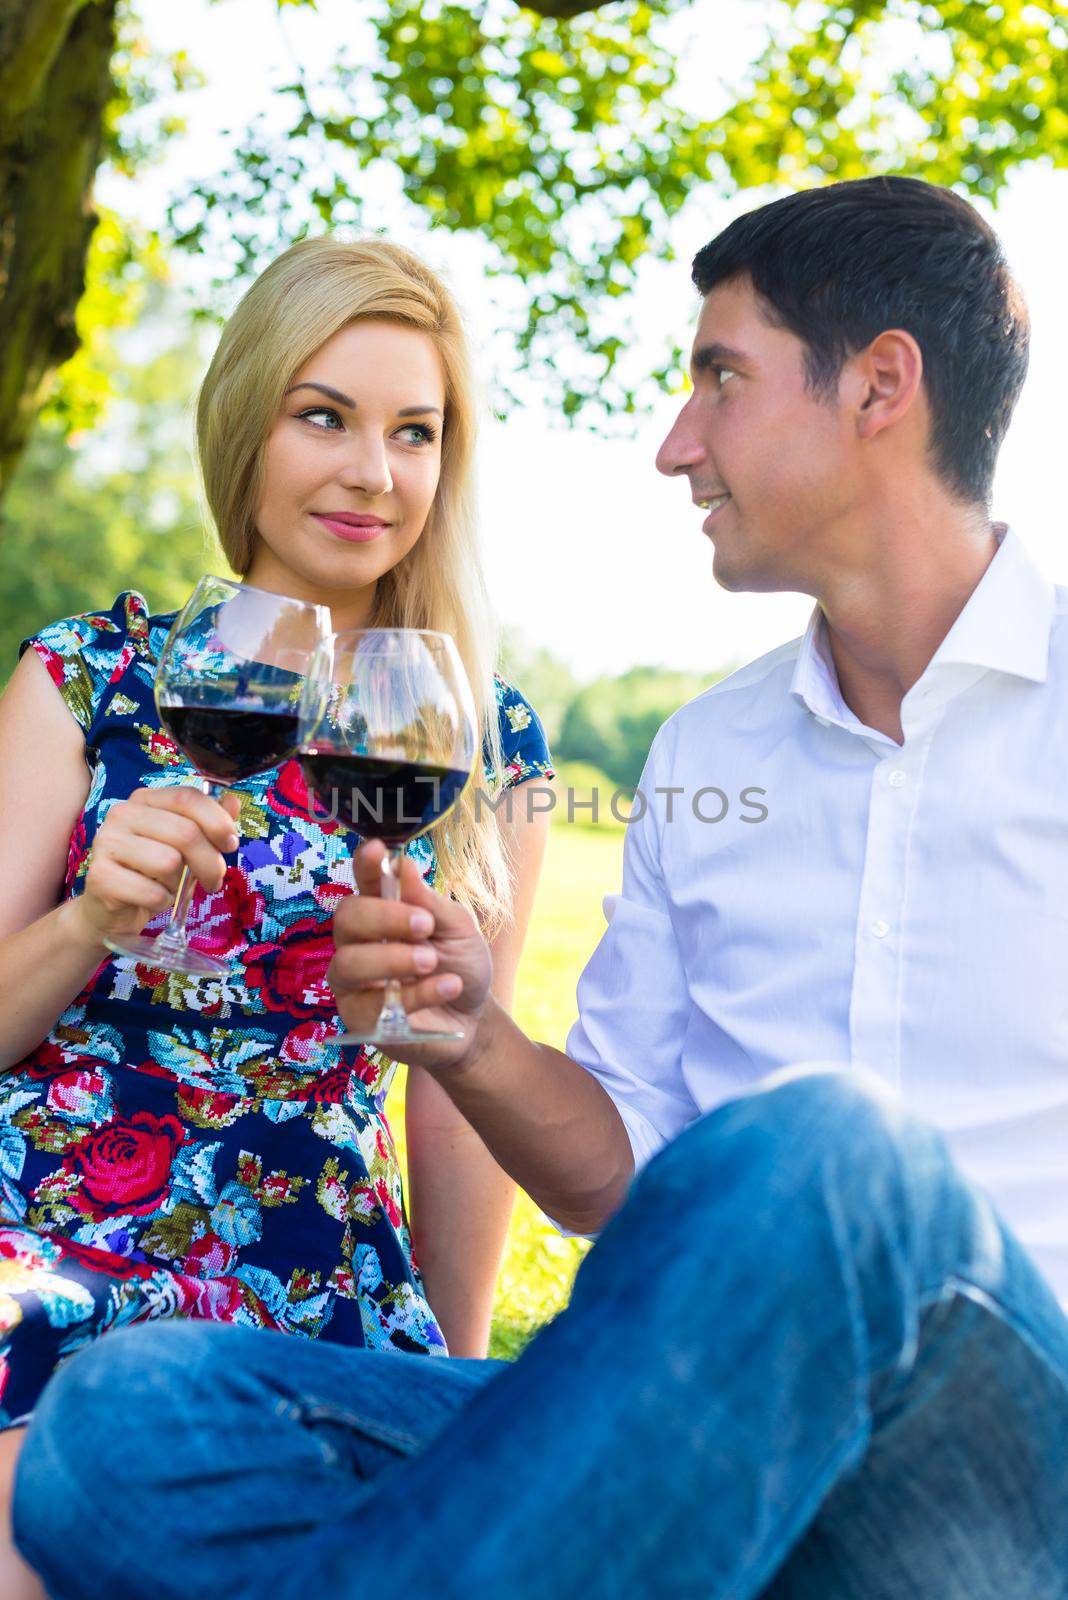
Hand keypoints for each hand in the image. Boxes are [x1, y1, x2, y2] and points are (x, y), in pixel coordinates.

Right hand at [70, 785, 240, 950]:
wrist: (110, 908)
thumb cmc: (152, 872)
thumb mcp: (184, 846)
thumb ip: (208, 823)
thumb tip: (233, 802)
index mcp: (144, 799)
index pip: (188, 797)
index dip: (218, 822)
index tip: (230, 845)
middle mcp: (122, 814)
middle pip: (185, 832)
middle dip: (210, 863)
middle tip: (213, 881)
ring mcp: (107, 843)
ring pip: (169, 863)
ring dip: (179, 884)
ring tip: (170, 887)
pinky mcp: (100, 877)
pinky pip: (152, 892)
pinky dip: (162, 903)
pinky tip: (152, 900)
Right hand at [328, 840, 492, 1071]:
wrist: (474, 1019)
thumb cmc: (461, 966)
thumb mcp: (459, 930)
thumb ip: (431, 903)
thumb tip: (403, 864)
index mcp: (384, 912)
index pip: (364, 882)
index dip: (364, 864)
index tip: (376, 850)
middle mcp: (360, 943)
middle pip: (345, 918)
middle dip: (384, 917)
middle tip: (424, 925)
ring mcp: (355, 982)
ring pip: (347, 964)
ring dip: (393, 958)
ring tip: (432, 961)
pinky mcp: (360, 1019)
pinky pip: (371, 1005)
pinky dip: (417, 994)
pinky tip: (447, 986)